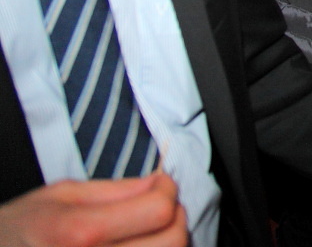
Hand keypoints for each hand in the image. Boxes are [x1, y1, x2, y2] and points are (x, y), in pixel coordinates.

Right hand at [0, 174, 186, 246]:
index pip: (159, 211)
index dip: (167, 191)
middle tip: (159, 208)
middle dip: (175, 218)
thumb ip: (115, 190)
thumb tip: (159, 184)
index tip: (160, 185)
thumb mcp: (59, 196)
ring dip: (167, 242)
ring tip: (148, 231)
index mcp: (79, 233)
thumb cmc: (22, 230)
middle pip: (173, 242)